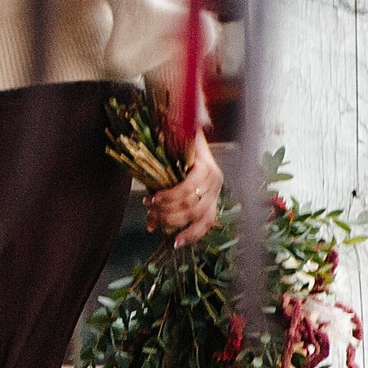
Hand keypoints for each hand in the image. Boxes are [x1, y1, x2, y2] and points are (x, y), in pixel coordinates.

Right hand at [145, 133, 222, 248]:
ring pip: (190, 204)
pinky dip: (169, 196)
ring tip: (150, 204)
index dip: (192, 235)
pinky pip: (187, 189)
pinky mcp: (206, 166)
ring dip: (167, 208)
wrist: (180, 124)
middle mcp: (217, 186)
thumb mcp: (171, 184)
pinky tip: (156, 196)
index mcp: (212, 194)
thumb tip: (152, 228)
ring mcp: (214, 176)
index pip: (207, 222)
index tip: (175, 243)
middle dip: (170, 220)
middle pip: (195, 215)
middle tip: (151, 215)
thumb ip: (166, 205)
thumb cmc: (173, 155)